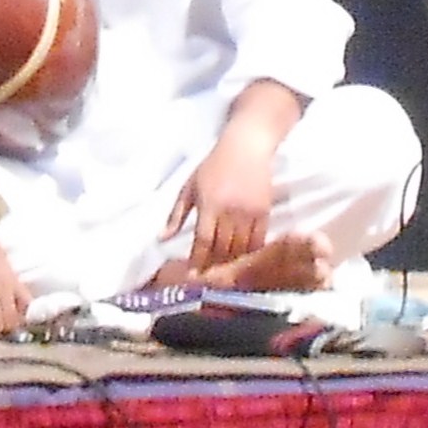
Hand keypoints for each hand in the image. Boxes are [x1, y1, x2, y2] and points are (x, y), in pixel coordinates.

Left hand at [165, 125, 283, 272]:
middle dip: (214, 267)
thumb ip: (176, 214)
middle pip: (223, 249)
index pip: (203, 241)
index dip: (198, 261)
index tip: (193, 276)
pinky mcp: (265, 213)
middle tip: (207, 280)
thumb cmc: (213, 166)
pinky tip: (242, 261)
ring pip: (241, 249)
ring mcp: (249, 213)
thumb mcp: (189, 186)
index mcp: (209, 204)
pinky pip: (258, 241)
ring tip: (223, 274)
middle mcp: (230, 211)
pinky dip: (250, 254)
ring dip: (231, 264)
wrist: (246, 148)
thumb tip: (161, 238)